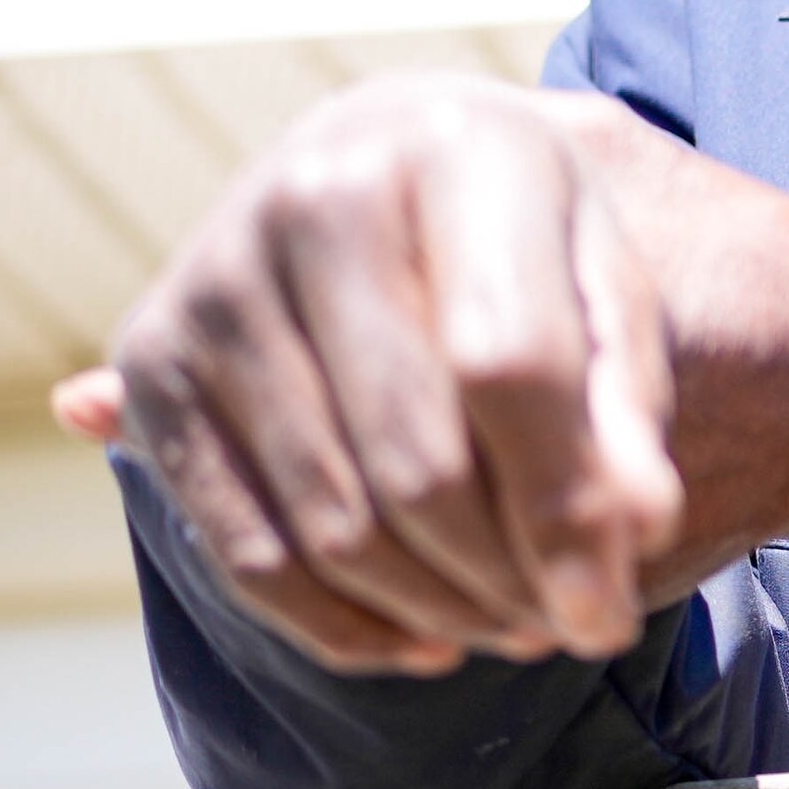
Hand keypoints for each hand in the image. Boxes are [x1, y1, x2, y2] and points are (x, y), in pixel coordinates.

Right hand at [56, 78, 788, 675]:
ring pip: (332, 527)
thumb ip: (628, 411)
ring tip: (516, 625)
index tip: (609, 621)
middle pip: (415, 463)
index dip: (563, 510)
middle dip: (503, 579)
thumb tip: (637, 535)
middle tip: (568, 629)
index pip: (509, 365)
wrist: (377, 166)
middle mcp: (311, 197)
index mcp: (452, 152)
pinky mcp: (151, 363)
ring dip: (438, 610)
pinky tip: (428, 636)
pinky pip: (247, 554)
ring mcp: (213, 281)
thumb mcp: (606, 295)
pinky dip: (346, 626)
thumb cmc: (523, 246)